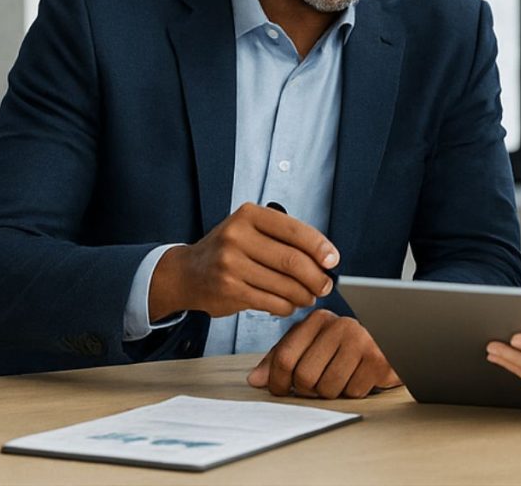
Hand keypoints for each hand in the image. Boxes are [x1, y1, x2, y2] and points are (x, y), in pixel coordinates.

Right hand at [148, 203, 338, 319]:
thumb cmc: (229, 250)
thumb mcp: (251, 230)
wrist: (187, 272)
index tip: (333, 260)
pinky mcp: (229, 290)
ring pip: (284, 285)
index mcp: (249, 215)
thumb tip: (325, 258)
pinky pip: (271, 302)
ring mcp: (230, 264)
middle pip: (292, 261)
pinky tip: (288, 304)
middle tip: (325, 286)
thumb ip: (284, 238)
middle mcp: (237, 236)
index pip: (294, 230)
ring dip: (304, 295)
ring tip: (309, 297)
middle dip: (316, 277)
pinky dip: (286, 306)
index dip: (320, 247)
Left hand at [247, 309, 400, 398]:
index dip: (277, 382)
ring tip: (341, 377)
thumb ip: (281, 358)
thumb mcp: (311, 344)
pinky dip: (353, 391)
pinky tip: (360, 376)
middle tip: (318, 384)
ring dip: (332, 392)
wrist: (395, 339)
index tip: (282, 389)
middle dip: (308, 390)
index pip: (284, 358)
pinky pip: (352, 393)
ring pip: (328, 389)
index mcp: (318, 319)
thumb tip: (255, 380)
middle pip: (304, 378)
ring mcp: (362, 341)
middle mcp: (340, 325)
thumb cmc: (345, 346)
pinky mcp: (379, 360)